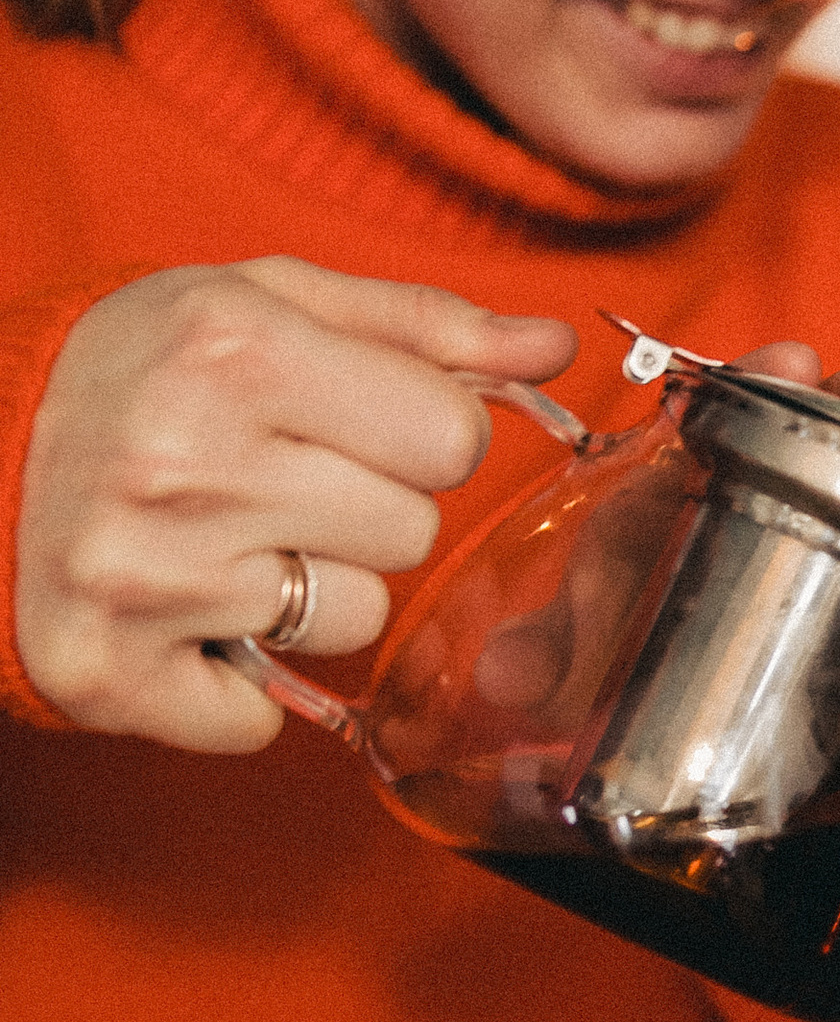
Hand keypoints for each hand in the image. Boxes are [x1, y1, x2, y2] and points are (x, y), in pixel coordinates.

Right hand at [16, 259, 577, 748]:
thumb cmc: (133, 370)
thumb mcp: (263, 302)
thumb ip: (418, 327)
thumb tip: (551, 349)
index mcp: (234, 348)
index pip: (453, 438)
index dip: (415, 435)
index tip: (346, 423)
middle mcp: (186, 460)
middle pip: (411, 532)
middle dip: (361, 509)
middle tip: (269, 480)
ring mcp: (144, 573)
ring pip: (354, 622)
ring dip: (306, 593)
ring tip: (221, 538)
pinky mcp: (107, 669)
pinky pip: (259, 719)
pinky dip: (232, 681)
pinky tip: (183, 615)